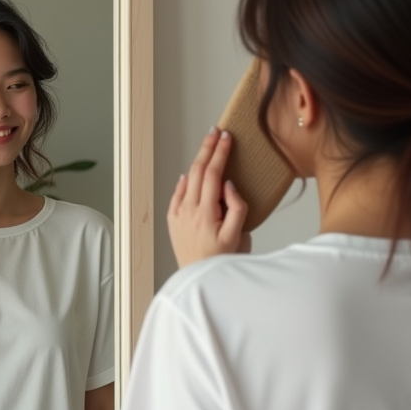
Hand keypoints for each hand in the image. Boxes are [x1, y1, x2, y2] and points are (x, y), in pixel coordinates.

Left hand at [167, 128, 250, 267]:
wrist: (198, 277)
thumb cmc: (221, 259)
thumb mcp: (238, 235)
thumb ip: (236, 207)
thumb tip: (227, 185)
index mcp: (206, 213)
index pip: (213, 173)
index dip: (220, 152)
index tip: (226, 137)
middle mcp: (188, 211)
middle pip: (198, 170)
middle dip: (208, 148)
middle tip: (216, 132)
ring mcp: (178, 214)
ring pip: (187, 179)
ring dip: (198, 161)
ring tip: (208, 147)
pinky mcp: (172, 220)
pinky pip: (178, 193)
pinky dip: (185, 180)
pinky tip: (191, 174)